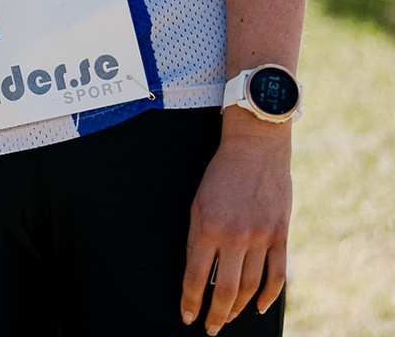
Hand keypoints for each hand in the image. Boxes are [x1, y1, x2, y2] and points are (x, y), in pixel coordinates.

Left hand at [180, 111, 291, 332]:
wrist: (255, 150)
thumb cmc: (220, 174)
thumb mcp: (197, 202)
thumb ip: (196, 236)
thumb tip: (194, 269)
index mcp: (208, 227)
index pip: (195, 275)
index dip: (190, 300)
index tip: (187, 316)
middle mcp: (236, 237)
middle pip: (225, 289)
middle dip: (216, 314)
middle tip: (211, 328)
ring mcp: (261, 238)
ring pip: (250, 286)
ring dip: (239, 308)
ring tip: (229, 319)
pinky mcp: (281, 235)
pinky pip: (276, 274)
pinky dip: (268, 295)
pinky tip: (258, 308)